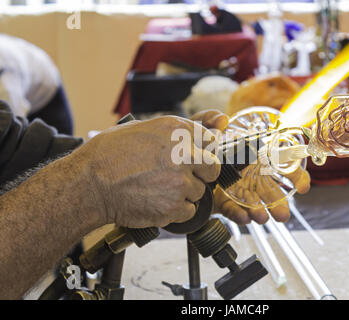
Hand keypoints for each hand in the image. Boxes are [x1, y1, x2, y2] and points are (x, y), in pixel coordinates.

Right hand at [71, 115, 220, 227]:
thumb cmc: (109, 154)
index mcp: (177, 130)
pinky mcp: (174, 206)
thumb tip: (217, 124)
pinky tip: (156, 202)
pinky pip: (189, 211)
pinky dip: (176, 210)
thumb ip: (182, 129)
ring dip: (184, 193)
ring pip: (199, 191)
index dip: (201, 151)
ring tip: (158, 189)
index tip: (192, 158)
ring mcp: (181, 182)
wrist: (88, 184)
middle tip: (178, 176)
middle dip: (200, 173)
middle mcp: (184, 154)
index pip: (211, 140)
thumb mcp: (144, 128)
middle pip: (213, 168)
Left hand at [192, 109, 310, 224]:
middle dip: (279, 202)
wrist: (170, 166)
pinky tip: (246, 218)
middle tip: (284, 213)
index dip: (293, 175)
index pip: (276, 165)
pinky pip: (232, 210)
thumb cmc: (189, 146)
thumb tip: (222, 119)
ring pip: (253, 203)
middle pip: (268, 189)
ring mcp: (234, 190)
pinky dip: (239, 214)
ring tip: (265, 218)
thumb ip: (208, 120)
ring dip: (261, 211)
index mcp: (248, 157)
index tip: (302, 187)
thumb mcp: (197, 129)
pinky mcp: (220, 202)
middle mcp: (245, 175)